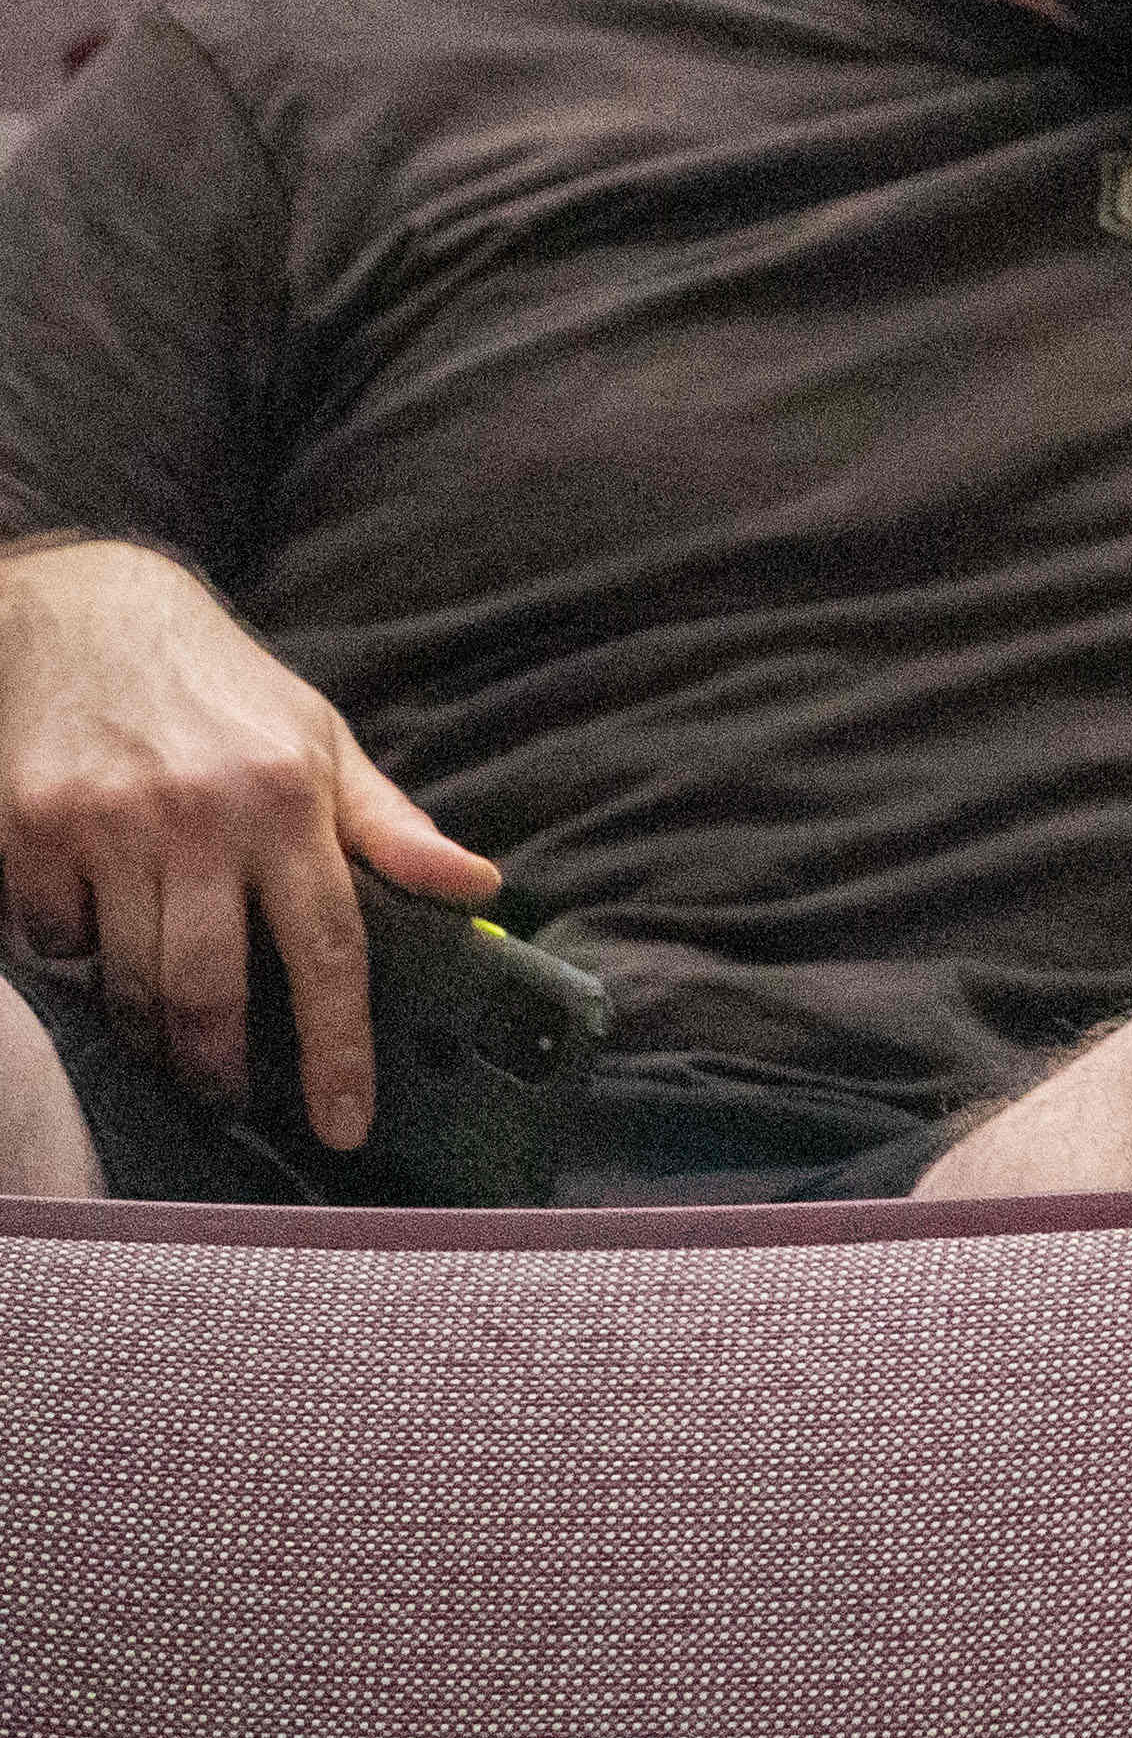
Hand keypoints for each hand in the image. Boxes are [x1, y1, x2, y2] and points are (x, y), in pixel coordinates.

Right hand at [0, 538, 495, 1150]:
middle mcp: (202, 815)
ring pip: (128, 983)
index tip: (346, 1125)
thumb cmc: (224, 691)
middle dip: (220, 1067)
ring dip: (147, 1032)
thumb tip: (480, 888)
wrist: (89, 611)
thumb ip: (392, 828)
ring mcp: (108, 824)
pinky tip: (94, 936)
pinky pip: (55, 941)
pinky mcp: (30, 830)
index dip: (340, 1049)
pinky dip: (75, 957)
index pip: (330, 948)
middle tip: (229, 1098)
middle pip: (210, 990)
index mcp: (291, 798)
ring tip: (167, 1041)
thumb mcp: (323, 741)